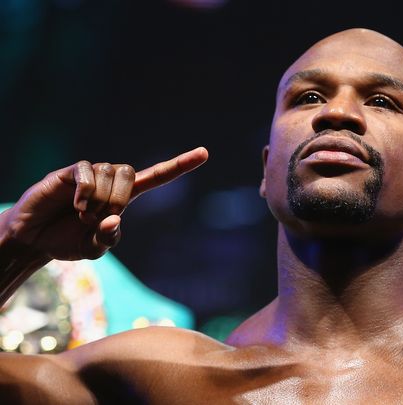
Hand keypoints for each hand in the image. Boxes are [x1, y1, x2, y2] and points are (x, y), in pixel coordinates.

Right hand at [0, 147, 208, 260]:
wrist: (33, 238)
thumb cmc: (67, 242)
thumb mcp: (93, 249)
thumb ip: (107, 238)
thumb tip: (115, 218)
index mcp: (125, 197)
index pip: (158, 176)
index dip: (180, 165)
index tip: (205, 153)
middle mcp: (111, 181)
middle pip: (131, 173)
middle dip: (119, 199)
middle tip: (99, 218)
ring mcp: (91, 174)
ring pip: (110, 173)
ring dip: (98, 200)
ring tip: (82, 215)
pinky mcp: (70, 172)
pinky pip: (86, 173)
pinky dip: (84, 193)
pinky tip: (75, 205)